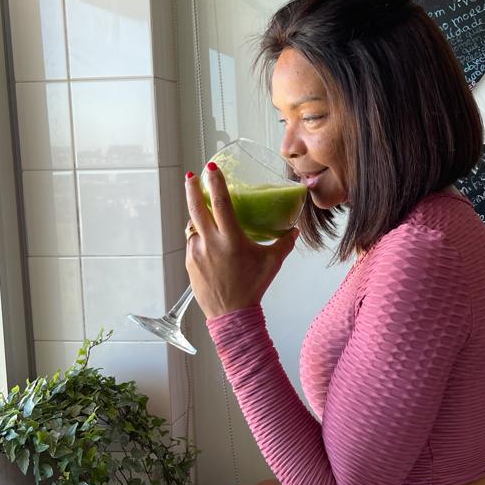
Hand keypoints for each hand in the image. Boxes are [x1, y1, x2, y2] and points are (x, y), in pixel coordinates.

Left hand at [185, 165, 298, 318]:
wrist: (231, 315)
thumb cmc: (253, 288)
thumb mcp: (272, 263)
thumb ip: (284, 244)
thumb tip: (294, 231)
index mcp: (231, 240)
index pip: (221, 204)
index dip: (216, 183)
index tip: (211, 169)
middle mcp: (211, 243)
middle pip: (196, 208)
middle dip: (192, 189)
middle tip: (192, 176)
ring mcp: (197, 253)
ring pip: (194, 226)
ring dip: (199, 218)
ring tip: (208, 218)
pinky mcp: (190, 263)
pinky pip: (193, 243)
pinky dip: (200, 238)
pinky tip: (210, 244)